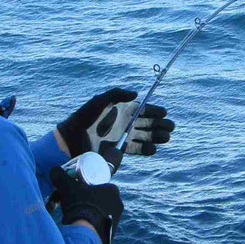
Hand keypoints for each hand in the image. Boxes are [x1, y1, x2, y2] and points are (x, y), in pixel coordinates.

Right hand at [49, 168, 123, 243]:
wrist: (86, 233)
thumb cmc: (79, 205)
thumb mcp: (67, 186)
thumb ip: (59, 175)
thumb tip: (54, 170)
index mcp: (113, 190)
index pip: (98, 185)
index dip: (85, 186)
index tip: (75, 190)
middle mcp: (119, 204)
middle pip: (99, 199)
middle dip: (87, 200)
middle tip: (74, 203)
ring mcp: (117, 219)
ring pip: (100, 213)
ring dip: (90, 213)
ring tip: (77, 215)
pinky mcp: (112, 233)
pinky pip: (100, 226)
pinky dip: (92, 225)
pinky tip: (82, 226)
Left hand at [56, 88, 174, 158]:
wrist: (74, 138)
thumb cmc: (85, 117)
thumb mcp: (99, 100)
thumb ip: (117, 94)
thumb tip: (136, 94)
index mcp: (123, 109)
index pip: (144, 109)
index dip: (155, 111)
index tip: (164, 113)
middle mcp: (126, 123)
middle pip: (148, 123)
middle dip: (160, 125)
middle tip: (170, 127)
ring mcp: (124, 136)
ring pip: (146, 137)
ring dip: (157, 137)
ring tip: (166, 138)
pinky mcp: (121, 149)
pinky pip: (138, 149)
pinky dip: (146, 149)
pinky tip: (153, 149)